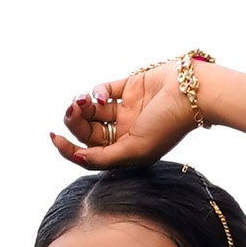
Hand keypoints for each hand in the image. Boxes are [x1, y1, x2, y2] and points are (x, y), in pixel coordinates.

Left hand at [52, 64, 195, 168]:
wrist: (192, 94)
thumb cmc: (168, 126)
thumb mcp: (134, 150)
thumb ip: (104, 158)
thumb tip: (77, 159)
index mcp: (126, 154)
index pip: (90, 154)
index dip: (69, 149)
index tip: (53, 138)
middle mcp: (125, 134)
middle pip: (89, 132)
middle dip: (75, 122)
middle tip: (72, 110)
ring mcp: (127, 111)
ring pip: (93, 111)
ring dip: (82, 106)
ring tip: (82, 100)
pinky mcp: (130, 87)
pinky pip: (104, 90)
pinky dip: (97, 92)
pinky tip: (101, 96)